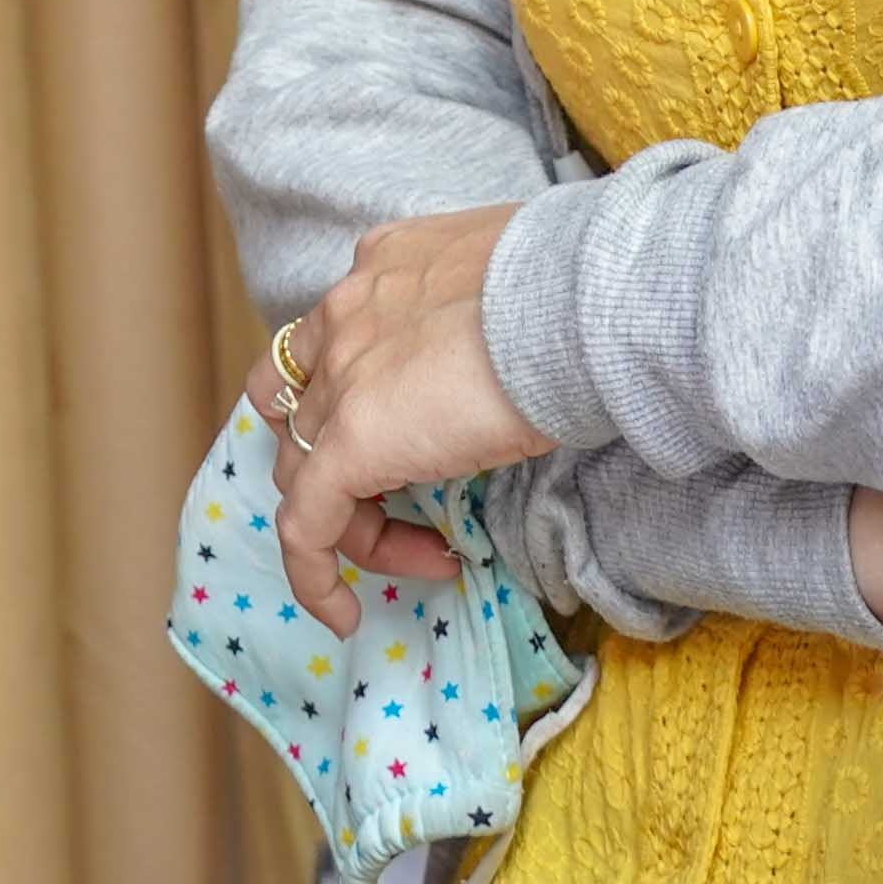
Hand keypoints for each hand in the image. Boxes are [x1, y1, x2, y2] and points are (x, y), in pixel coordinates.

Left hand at [249, 204, 552, 630]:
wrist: (577, 305)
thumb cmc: (579, 298)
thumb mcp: (519, 293)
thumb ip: (490, 319)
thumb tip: (521, 357)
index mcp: (383, 268)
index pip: (335, 342)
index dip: (355, 401)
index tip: (418, 442)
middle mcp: (344, 314)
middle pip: (309, 413)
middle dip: (353, 470)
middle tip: (421, 507)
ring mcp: (340, 378)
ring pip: (306, 472)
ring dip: (356, 525)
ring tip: (429, 555)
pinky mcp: (348, 442)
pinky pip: (304, 524)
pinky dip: (313, 574)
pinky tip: (343, 615)